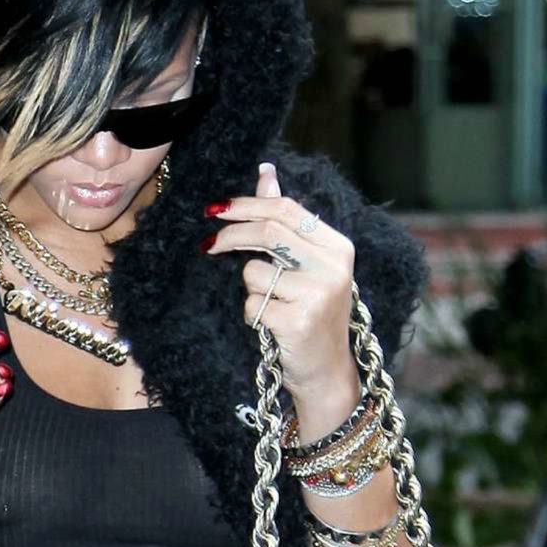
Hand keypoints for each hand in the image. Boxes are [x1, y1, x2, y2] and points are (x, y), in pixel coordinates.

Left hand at [200, 163, 358, 405]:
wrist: (327, 372)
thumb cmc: (313, 315)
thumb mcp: (307, 265)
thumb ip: (285, 221)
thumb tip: (266, 174)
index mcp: (338, 247)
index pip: (286, 209)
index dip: (247, 205)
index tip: (215, 209)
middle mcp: (333, 267)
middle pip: (268, 232)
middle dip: (230, 235)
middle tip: (208, 244)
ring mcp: (317, 295)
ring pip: (254, 272)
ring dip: (250, 289)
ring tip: (272, 306)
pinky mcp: (297, 321)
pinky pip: (252, 304)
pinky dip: (253, 315)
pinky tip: (273, 326)